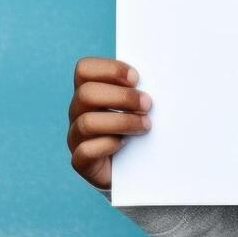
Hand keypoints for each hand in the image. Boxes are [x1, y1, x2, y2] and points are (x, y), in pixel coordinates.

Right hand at [68, 56, 153, 188]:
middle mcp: (77, 111)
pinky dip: (108, 145)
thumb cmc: (139, 127)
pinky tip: (125, 144)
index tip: (136, 78)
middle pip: (86, 93)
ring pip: (87, 122)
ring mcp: (76, 137)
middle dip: (122, 97)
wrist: (136, 167)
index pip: (84, 69)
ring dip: (122, 121)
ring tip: (145, 125)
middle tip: (147, 104)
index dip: (110, 69)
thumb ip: (139, 89)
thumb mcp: (139, 104)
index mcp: (88, 90)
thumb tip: (161, 77)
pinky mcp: (80, 161)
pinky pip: (86, 151)